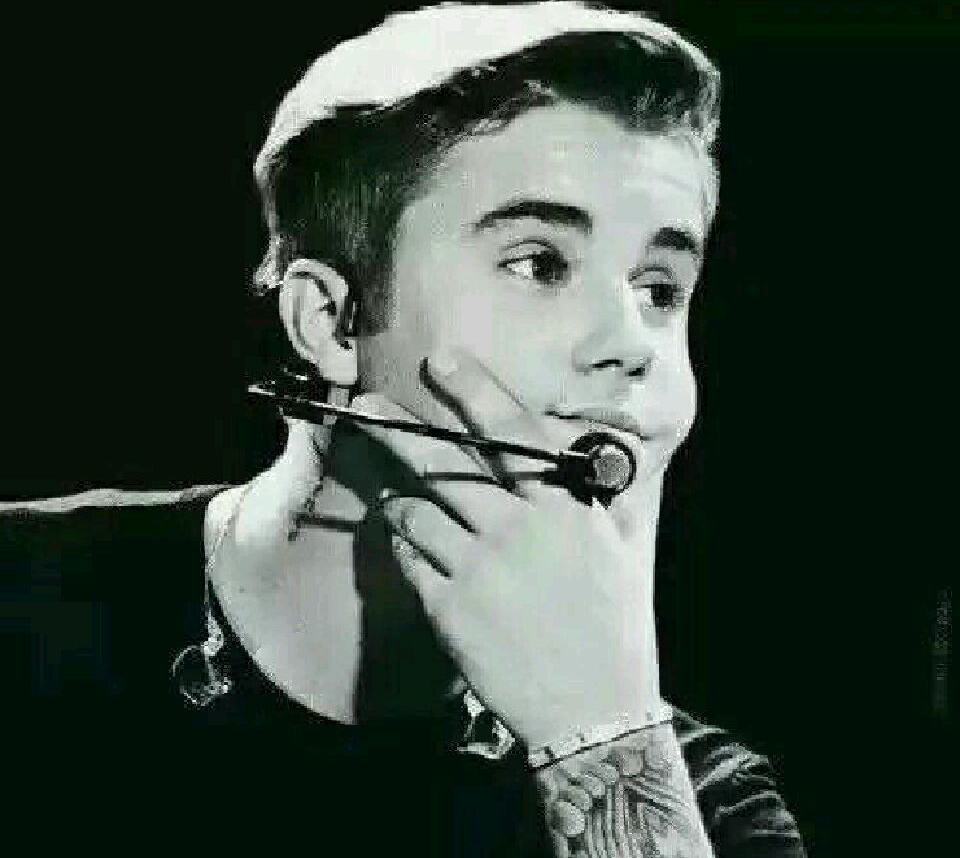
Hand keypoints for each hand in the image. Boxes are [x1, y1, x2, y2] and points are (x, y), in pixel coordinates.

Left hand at [353, 347, 661, 749]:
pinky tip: (410, 539)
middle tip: (366, 403)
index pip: (511, 431)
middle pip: (443, 462)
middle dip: (398, 427)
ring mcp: (477, 568)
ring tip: (393, 491)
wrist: (593, 710)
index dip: (475, 391)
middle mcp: (515, 529)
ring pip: (415, 508)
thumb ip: (588, 497)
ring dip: (399, 494)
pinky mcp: (448, 607)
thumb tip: (574, 453)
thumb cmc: (612, 625)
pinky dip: (404, 540)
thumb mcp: (616, 548)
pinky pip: (409, 556)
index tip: (442, 361)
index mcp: (560, 508)